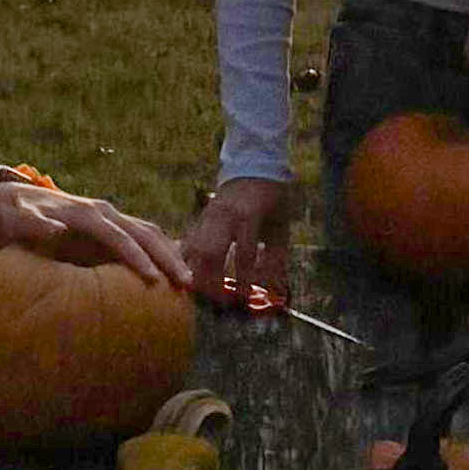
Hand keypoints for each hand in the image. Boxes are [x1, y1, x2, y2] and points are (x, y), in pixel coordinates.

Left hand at [0, 174, 195, 294]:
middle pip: (145, 232)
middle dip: (168, 257)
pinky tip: (174, 273)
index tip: (153, 279)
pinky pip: (144, 237)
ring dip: (172, 254)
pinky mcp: (111, 228)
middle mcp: (104, 212)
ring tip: (189, 283)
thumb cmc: (11, 214)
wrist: (12, 202)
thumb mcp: (13, 217)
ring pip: (150, 233)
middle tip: (187, 284)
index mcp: (86, 214)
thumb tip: (54, 228)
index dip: (136, 256)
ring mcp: (110, 218)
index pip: (118, 236)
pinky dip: (163, 252)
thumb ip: (31, 223)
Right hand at [180, 172, 295, 310]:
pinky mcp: (199, 218)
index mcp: (247, 216)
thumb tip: (275, 289)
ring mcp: (207, 216)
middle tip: (221, 301)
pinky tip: (191, 278)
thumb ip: (276, 257)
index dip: (244, 278)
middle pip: (210, 254)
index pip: (243, 253)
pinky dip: (188, 263)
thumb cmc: (271, 199)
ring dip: (198, 274)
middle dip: (213, 281)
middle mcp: (223, 216)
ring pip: (194, 250)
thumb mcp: (281, 225)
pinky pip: (187, 244)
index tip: (246, 298)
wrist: (252, 168)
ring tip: (205, 294)